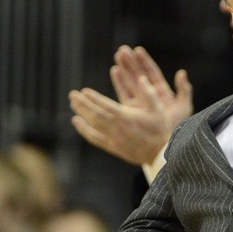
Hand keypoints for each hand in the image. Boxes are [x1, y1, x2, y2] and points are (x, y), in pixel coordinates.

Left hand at [69, 46, 191, 166]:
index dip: (94, 99)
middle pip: (95, 115)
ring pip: (93, 126)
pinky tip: (77, 122)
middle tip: (72, 94)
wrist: (160, 154)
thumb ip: (149, 93)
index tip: (84, 91)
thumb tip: (141, 77)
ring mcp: (113, 139)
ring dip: (81, 114)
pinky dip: (84, 130)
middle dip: (83, 104)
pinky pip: (94, 138)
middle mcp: (117, 129)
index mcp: (127, 118)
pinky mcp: (112, 147)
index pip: (106, 106)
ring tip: (73, 104)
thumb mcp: (158, 109)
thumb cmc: (160, 130)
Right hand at [110, 46, 193, 126]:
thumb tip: (182, 73)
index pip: (152, 73)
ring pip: (130, 82)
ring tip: (116, 57)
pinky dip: (119, 83)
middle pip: (139, 75)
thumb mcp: (184, 107)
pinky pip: (124, 94)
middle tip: (122, 50)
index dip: (145, 61)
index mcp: (162, 93)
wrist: (166, 144)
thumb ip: (184, 90)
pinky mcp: (132, 111)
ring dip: (124, 70)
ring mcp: (140, 103)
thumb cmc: (177, 126)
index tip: (137, 50)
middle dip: (131, 62)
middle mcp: (149, 96)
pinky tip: (114, 72)